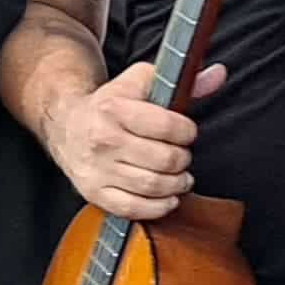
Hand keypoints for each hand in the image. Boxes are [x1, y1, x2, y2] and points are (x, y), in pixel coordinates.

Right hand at [40, 56, 225, 218]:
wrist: (66, 125)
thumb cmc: (109, 105)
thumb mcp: (141, 82)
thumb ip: (182, 80)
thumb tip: (218, 75)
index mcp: (114, 109)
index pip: (167, 127)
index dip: (187, 132)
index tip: (187, 132)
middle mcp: (103, 140)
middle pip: (164, 160)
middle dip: (182, 159)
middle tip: (182, 155)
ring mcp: (97, 169)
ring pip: (153, 186)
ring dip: (176, 184)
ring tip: (179, 176)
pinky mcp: (94, 193)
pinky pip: (134, 209)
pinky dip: (158, 206)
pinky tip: (167, 196)